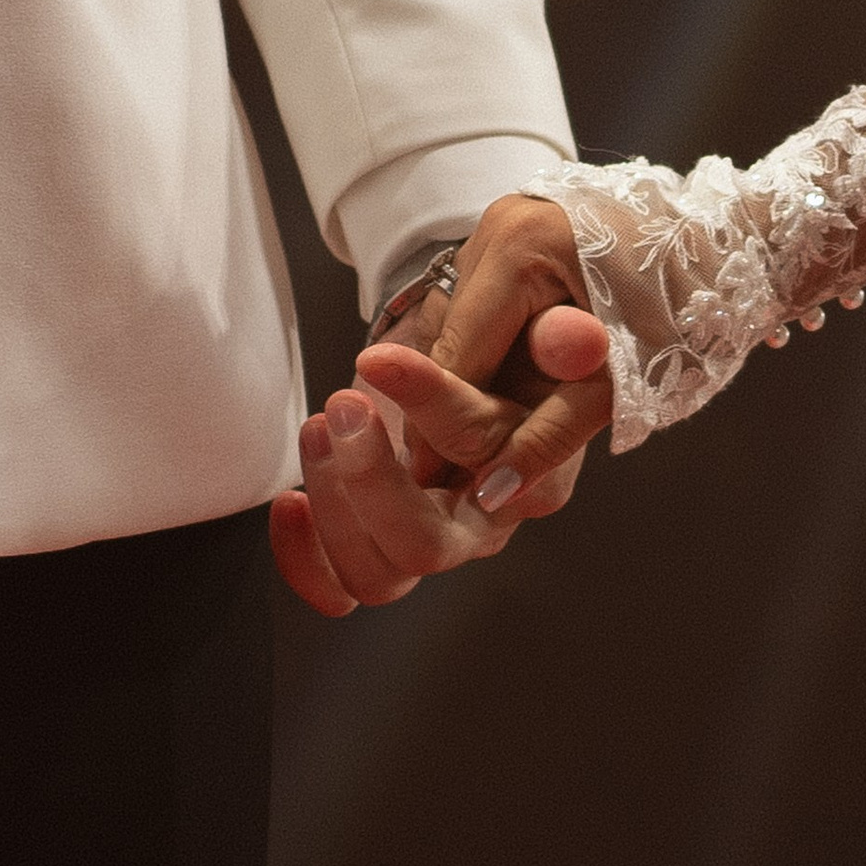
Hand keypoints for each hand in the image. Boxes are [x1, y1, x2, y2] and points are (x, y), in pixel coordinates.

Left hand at [270, 193, 615, 617]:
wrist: (490, 323)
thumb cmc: (513, 300)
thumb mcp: (524, 280)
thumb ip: (545, 322)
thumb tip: (576, 341)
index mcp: (545, 459)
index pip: (490, 450)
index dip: (433, 405)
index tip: (379, 357)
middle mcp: (496, 510)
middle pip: (431, 544)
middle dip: (370, 482)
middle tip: (344, 405)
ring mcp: (446, 528)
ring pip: (382, 573)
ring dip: (334, 504)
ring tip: (321, 423)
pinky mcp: (397, 532)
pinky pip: (346, 585)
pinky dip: (307, 559)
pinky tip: (289, 501)